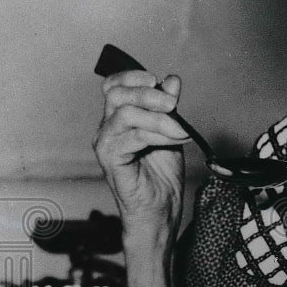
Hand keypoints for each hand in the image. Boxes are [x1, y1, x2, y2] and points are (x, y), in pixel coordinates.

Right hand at [93, 71, 189, 232]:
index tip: (156, 80)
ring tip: (180, 131)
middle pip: (116, 94)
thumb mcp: (171, 132)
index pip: (113, 86)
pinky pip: (132, 137)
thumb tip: (171, 80)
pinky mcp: (110, 160)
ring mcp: (106, 144)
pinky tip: (174, 140)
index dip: (132, 76)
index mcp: (118, 118)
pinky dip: (158, 134)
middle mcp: (108, 128)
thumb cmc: (162, 175)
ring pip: (124, 113)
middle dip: (148, 94)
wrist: (160, 210)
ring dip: (158, 118)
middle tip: (174, 105)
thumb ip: (169, 107)